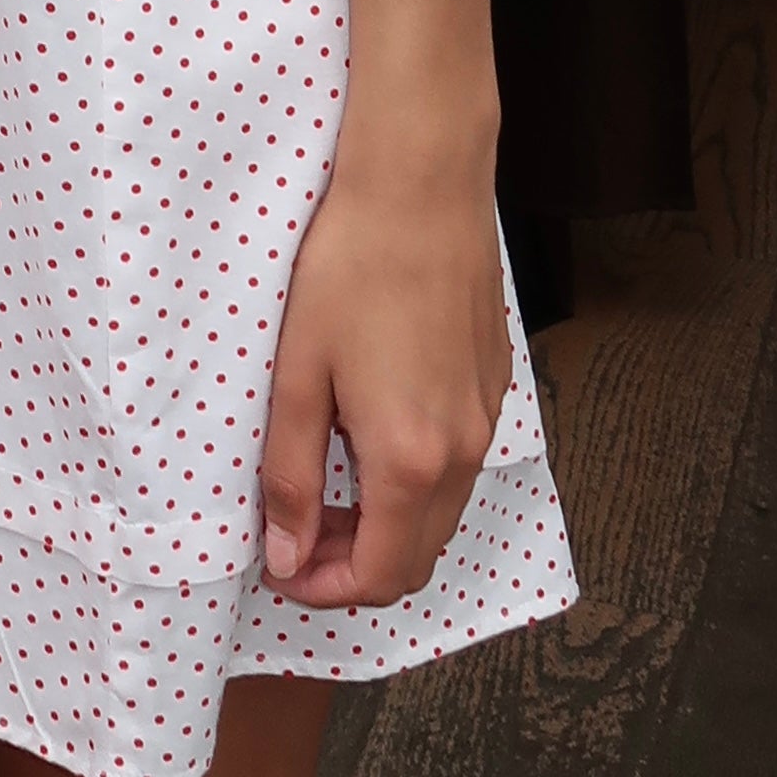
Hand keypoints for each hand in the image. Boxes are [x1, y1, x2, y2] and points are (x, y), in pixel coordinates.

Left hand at [258, 156, 511, 607]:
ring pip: (443, 514)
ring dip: (389, 526)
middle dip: (356, 565)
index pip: (381, 576)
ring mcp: (487, 419)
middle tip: (298, 535)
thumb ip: (290, 476)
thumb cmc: (351, 267)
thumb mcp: (297, 375)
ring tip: (328, 491)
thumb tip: (288, 554)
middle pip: (419, 557)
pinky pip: (459, 466)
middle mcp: (462, 451)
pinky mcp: (494, 386)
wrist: (421, 187)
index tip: (283, 568)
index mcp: (411, 459)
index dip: (326, 589)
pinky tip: (372, 439)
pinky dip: (417, 483)